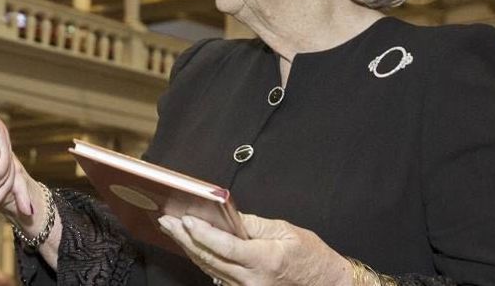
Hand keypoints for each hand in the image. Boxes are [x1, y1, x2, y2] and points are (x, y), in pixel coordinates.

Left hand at [158, 212, 349, 285]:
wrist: (326, 284)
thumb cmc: (311, 257)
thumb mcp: (287, 231)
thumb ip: (254, 224)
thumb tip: (227, 214)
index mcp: (266, 260)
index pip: (225, 247)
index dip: (203, 233)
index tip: (186, 218)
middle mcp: (253, 280)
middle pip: (210, 258)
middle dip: (185, 238)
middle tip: (167, 221)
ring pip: (210, 268)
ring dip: (188, 248)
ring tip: (172, 230)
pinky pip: (218, 275)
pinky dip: (202, 259)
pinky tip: (191, 246)